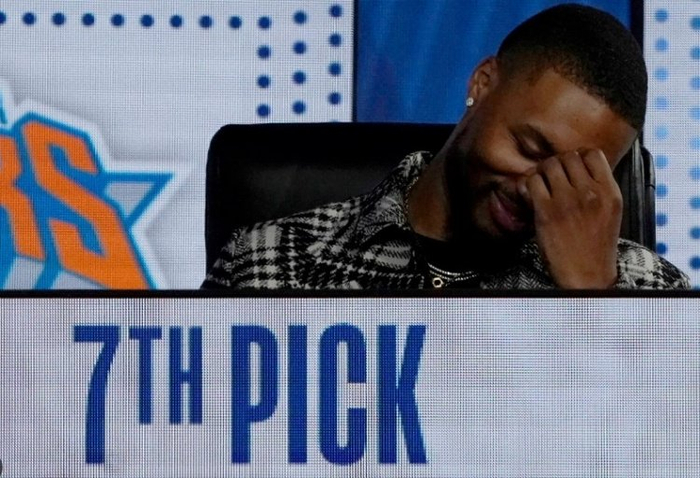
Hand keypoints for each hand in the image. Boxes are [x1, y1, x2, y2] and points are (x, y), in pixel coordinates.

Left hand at [518, 149, 621, 288]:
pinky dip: (528, 185)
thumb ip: (599, 186)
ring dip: (541, 172)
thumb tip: (580, 164)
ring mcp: (567, 201)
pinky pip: (532, 182)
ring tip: (541, 185)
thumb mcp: (610, 211)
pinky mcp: (546, 212)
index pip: (592, 153)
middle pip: (568, 156)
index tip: (571, 168)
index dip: (578, 156)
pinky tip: (531, 196)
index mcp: (609, 191)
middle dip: (557, 163)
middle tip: (552, 176)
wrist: (586, 274)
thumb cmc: (596, 244)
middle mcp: (590, 193)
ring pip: (548, 165)